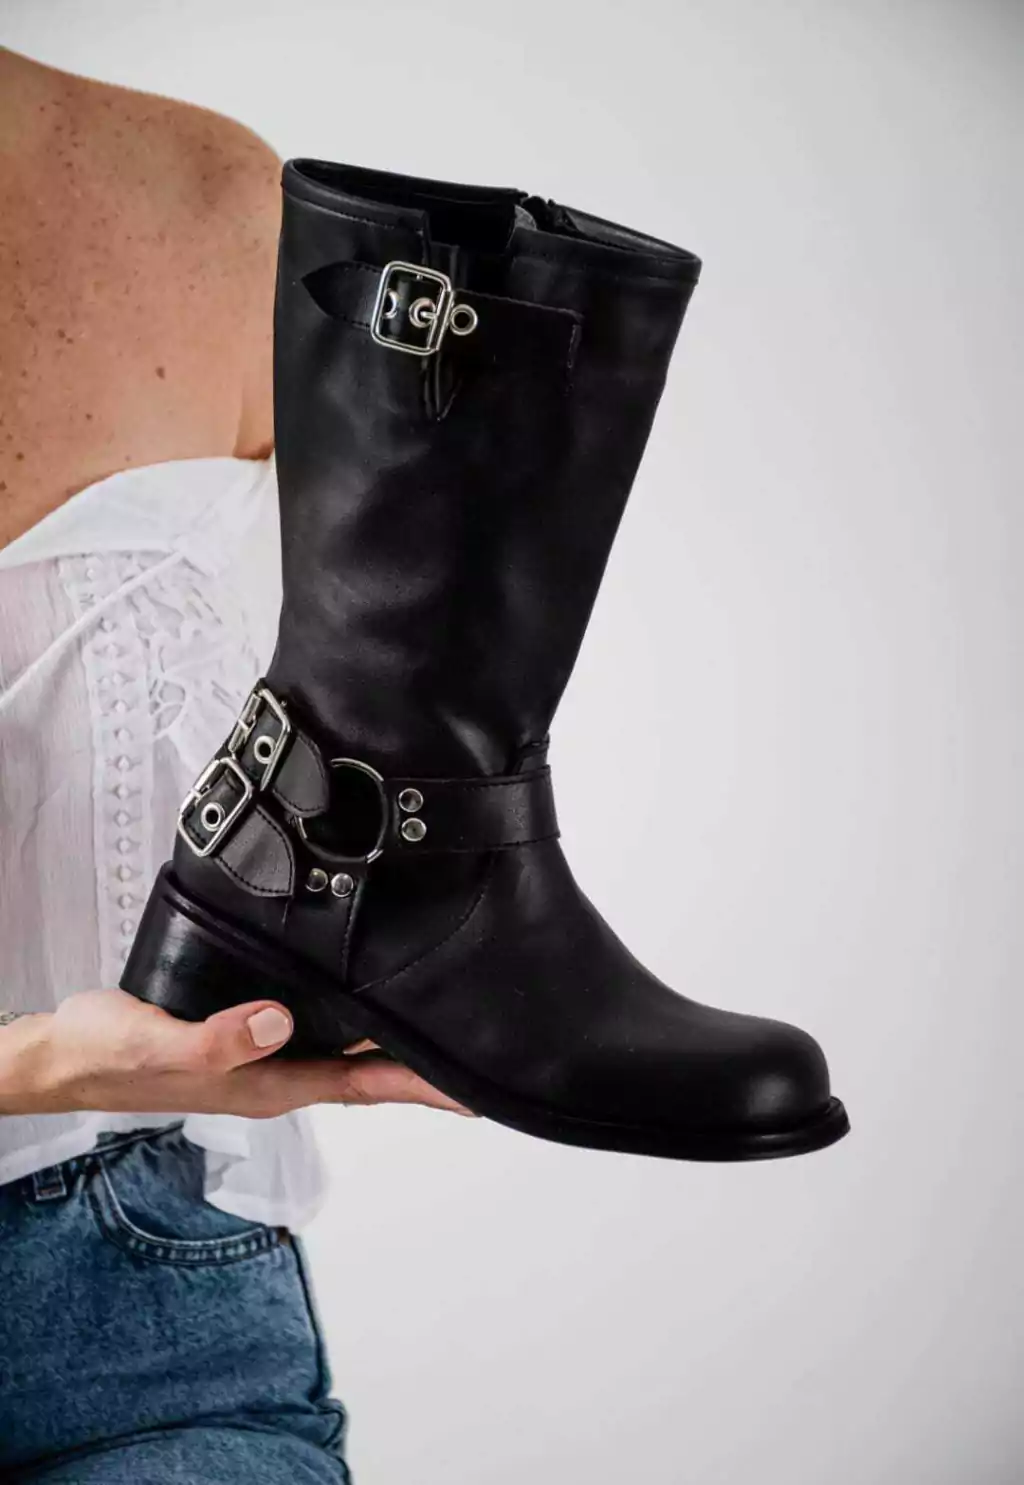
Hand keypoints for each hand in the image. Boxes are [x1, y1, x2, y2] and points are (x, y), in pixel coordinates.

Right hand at [0, 989, 472, 1118]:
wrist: (68, 1053)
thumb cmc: (111, 1055)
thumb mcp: (160, 1045)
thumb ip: (218, 1039)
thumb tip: (278, 1022)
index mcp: (270, 1084)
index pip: (367, 1085)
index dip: (424, 1085)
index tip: (478, 1086)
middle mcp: (277, 1074)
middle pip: (371, 1070)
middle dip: (427, 1063)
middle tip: (484, 1040)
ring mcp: (263, 1054)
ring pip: (349, 1047)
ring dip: (394, 1037)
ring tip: (444, 1015)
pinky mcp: (248, 1029)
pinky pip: (318, 1024)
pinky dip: (353, 1013)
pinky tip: (365, 991)